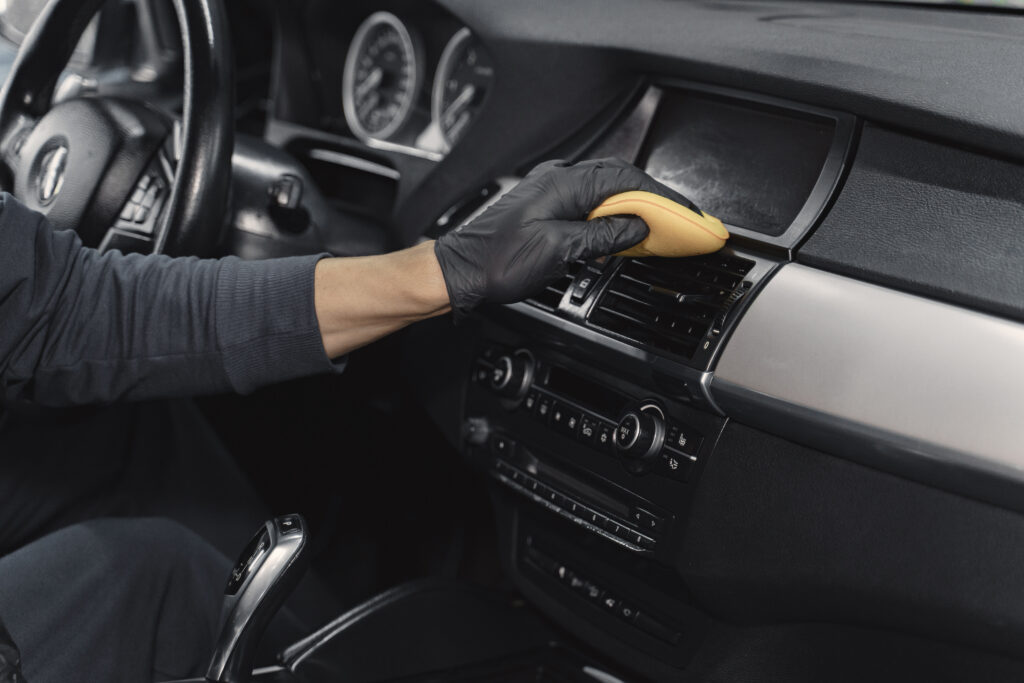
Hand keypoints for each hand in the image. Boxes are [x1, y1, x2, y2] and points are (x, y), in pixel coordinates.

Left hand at [433, 157, 696, 317]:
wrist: (460, 270)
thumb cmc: (497, 260)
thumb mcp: (559, 250)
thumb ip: (603, 235)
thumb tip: (637, 227)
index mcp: (565, 183)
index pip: (627, 179)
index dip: (662, 196)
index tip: (687, 212)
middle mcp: (559, 180)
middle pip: (619, 180)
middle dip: (654, 198)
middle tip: (682, 218)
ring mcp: (551, 192)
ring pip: (605, 191)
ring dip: (634, 206)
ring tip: (660, 225)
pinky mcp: (545, 208)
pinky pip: (589, 204)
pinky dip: (612, 215)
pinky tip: (622, 230)